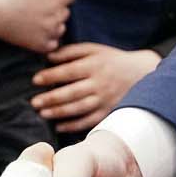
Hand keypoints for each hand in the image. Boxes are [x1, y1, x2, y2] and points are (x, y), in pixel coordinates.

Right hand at [0, 0, 72, 52]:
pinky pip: (51, 43)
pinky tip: (33, 32)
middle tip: (40, 6)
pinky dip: (45, 40)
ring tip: (36, 20)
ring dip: (52, 24)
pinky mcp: (40, 45)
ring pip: (60, 28)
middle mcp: (58, 15)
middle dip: (56, 9)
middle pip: (65, 12)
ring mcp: (49, 31)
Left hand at [32, 43, 158, 132]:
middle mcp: (99, 83)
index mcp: (95, 65)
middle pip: (72, 92)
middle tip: (34, 102)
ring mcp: (105, 99)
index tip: (35, 80)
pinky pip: (89, 121)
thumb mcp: (94, 49)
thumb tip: (48, 57)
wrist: (141, 73)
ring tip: (43, 113)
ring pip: (79, 108)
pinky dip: (74, 126)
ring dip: (59, 112)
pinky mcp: (108, 111)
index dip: (51, 76)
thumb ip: (71, 51)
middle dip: (51, 98)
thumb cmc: (111, 60)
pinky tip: (59, 126)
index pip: (69, 71)